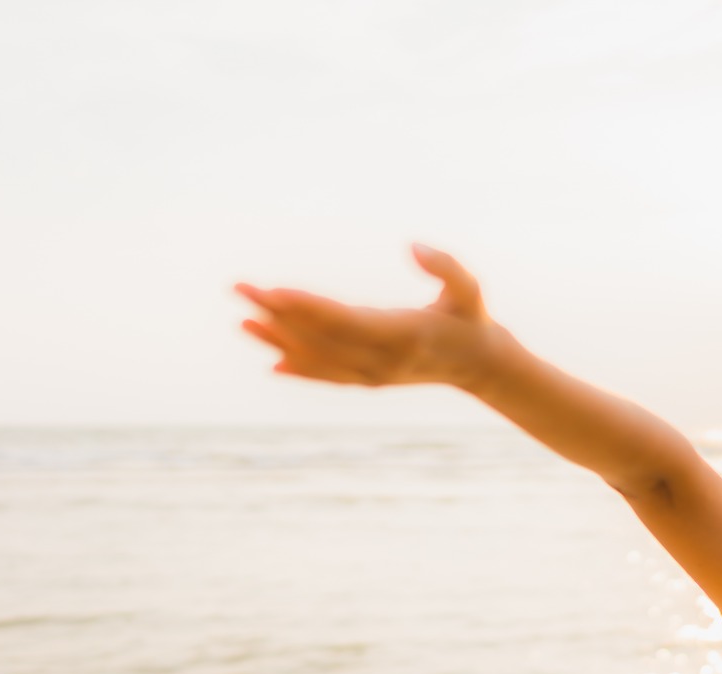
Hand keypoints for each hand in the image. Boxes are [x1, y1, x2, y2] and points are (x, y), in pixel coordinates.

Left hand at [233, 243, 510, 388]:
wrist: (481, 365)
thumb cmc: (472, 317)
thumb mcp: (470, 288)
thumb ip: (446, 266)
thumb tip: (412, 245)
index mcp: (403, 335)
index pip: (344, 320)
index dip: (306, 306)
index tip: (272, 291)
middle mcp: (382, 360)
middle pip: (319, 337)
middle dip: (277, 314)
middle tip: (240, 288)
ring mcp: (373, 375)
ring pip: (317, 359)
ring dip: (277, 340)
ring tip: (242, 319)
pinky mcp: (369, 380)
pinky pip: (327, 376)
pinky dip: (299, 370)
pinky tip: (270, 362)